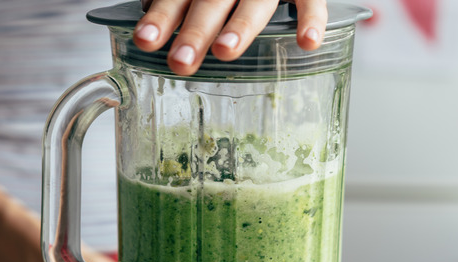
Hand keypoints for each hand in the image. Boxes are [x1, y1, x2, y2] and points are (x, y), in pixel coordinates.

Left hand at [133, 0, 327, 75]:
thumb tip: (148, 17)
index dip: (161, 16)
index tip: (145, 41)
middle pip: (212, 1)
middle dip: (195, 30)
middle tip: (181, 61)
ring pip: (255, 2)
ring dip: (241, 26)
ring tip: (225, 52)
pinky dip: (312, 18)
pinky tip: (307, 43)